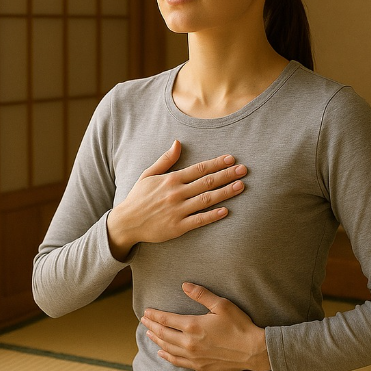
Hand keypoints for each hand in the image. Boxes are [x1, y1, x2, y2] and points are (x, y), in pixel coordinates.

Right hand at [107, 141, 246, 259]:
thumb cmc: (138, 197)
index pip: (199, 169)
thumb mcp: (148, 174)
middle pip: (207, 182)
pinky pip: (199, 220)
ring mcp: (178, 210)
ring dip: (225, 192)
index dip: (217, 163)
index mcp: (171, 179)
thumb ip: (165, 160)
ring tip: (241, 186)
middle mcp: (176, 193)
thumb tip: (178, 143)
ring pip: (207, 199)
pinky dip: (213, 215)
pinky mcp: (178, 227)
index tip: (231, 159)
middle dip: (227, 175)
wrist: (126, 222)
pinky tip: (226, 210)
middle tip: (244, 170)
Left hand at [141, 283, 269, 370]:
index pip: (166, 320)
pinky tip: (162, 353)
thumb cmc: (239, 326)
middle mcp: (189, 343)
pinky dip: (167, 356)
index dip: (155, 315)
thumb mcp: (222, 305)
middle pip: (164, 334)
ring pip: (168, 348)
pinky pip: (177, 362)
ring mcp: (193, 356)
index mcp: (193, 325)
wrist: (252, 350)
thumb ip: (201, 295)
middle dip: (152, 326)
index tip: (146, 311)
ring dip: (157, 340)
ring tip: (149, 334)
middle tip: (144, 321)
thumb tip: (184, 285)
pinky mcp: (199, 366)